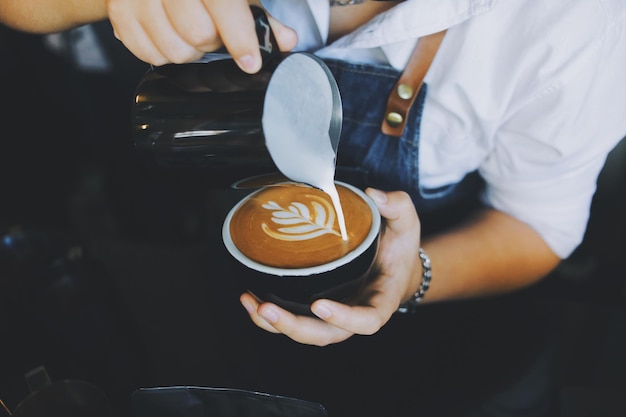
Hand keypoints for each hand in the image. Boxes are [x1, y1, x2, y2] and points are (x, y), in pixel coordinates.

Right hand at [105, 0, 296, 71]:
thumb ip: (261, 15)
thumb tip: (286, 40)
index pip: (221, 4)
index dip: (240, 38)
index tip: (250, 62)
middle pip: (197, 34)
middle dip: (213, 44)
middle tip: (214, 34)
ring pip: (173, 49)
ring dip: (190, 52)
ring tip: (192, 33)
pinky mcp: (120, 14)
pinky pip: (148, 54)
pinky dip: (164, 53)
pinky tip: (170, 35)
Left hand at [239, 188, 423, 345]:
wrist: (395, 268)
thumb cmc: (400, 248)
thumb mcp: (407, 223)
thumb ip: (397, 206)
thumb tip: (374, 195)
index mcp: (381, 299)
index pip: (368, 319)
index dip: (345, 318)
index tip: (319, 305)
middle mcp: (356, 313)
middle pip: (326, 335)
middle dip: (294, 326)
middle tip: (267, 308)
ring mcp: (335, 314)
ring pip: (306, 332)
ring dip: (276, 324)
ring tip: (251, 304)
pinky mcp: (318, 309)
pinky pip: (294, 320)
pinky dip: (270, 318)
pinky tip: (250, 302)